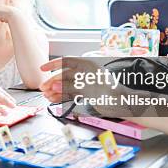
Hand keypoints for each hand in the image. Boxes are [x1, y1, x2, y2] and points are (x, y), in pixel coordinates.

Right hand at [40, 57, 154, 117]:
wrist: (125, 105)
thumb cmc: (111, 93)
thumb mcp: (89, 88)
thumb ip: (70, 86)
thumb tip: (54, 86)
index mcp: (87, 65)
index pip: (66, 62)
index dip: (53, 65)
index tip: (42, 69)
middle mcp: (85, 72)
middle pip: (64, 75)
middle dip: (53, 81)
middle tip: (43, 88)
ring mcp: (86, 83)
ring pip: (66, 85)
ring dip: (56, 90)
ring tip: (47, 96)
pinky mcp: (86, 93)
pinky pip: (70, 92)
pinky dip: (62, 96)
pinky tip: (54, 99)